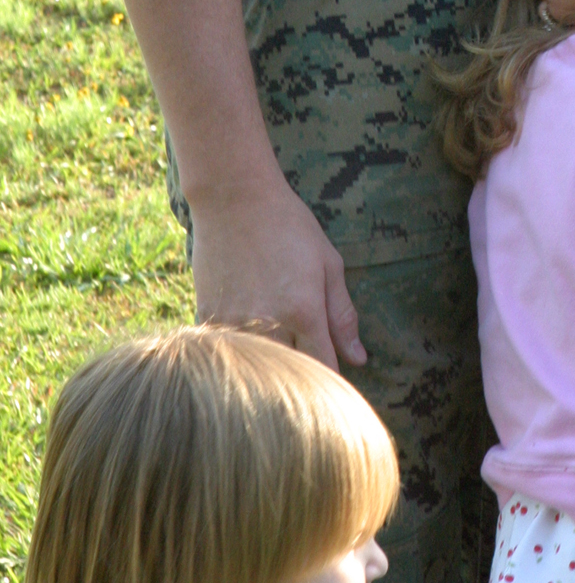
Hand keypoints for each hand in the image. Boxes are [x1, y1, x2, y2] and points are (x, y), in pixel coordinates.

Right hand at [190, 172, 365, 370]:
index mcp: (304, 311)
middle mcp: (269, 324)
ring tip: (274, 342)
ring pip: (255, 367)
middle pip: (288, 374)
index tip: (332, 384)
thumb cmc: (289, 225)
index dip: (330, 381)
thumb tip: (359, 359)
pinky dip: (239, 351)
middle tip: (305, 361)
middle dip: (300, 376)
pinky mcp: (207, 318)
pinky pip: (227, 353)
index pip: (323, 369)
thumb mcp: (328, 263)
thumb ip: (342, 315)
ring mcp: (234, 323)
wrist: (234, 198)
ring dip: (268, 364)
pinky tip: (246, 330)